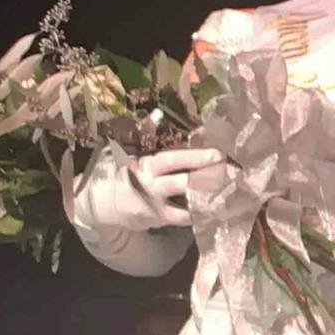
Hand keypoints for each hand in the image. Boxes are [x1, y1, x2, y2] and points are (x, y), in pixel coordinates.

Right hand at [71, 146, 226, 232]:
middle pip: (183, 183)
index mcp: (146, 165)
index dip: (196, 157)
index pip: (174, 160)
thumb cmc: (121, 171)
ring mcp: (154, 206)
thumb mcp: (129, 152)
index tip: (218, 154)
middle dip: (209, 178)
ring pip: (185, 204)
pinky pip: (181, 219)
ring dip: (207, 198)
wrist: (101, 203)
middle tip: (234, 174)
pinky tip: (217, 208)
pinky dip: (198, 214)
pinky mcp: (157, 220)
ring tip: (231, 192)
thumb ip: (145, 132)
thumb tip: (156, 113)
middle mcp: (151, 186)